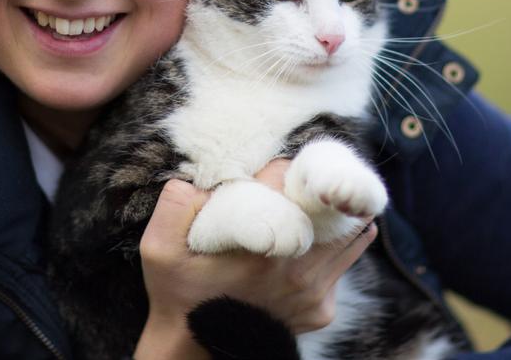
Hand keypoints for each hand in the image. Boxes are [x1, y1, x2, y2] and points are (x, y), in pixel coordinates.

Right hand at [133, 160, 377, 358]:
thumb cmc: (179, 293)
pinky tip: (312, 243)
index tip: (269, 173)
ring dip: (338, 217)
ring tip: (319, 206)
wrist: (194, 349)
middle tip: (306, 183)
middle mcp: (295, 267)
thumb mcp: (159, 248)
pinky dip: (336, 249)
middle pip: (333, 207)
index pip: (288, 180)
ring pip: (352, 236)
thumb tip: (204, 178)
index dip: (280, 169)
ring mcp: (313, 291)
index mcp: (260, 244)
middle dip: (321, 190)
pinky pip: (343, 267)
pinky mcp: (321, 310)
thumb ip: (176, 202)